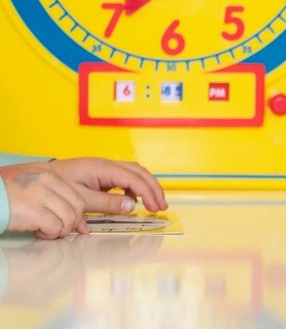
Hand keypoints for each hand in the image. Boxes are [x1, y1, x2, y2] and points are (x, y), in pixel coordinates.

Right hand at [2, 162, 86, 239]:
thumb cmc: (2, 192)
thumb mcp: (31, 184)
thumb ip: (52, 194)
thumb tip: (75, 219)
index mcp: (48, 172)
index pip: (76, 194)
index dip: (76, 213)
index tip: (69, 222)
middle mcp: (47, 180)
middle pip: (77, 206)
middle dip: (70, 223)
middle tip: (56, 229)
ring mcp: (40, 194)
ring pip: (68, 218)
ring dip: (59, 230)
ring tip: (45, 231)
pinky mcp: (32, 210)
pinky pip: (54, 227)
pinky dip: (49, 235)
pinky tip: (38, 233)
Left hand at [51, 157, 166, 214]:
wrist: (38, 179)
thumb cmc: (57, 186)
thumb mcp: (82, 198)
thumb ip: (107, 203)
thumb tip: (131, 206)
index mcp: (103, 168)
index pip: (134, 178)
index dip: (148, 192)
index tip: (156, 206)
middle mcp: (106, 165)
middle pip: (139, 172)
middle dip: (153, 188)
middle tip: (161, 205)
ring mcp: (104, 168)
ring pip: (134, 172)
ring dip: (145, 187)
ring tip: (153, 203)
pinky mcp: (100, 174)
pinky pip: (124, 177)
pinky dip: (133, 188)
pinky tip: (132, 201)